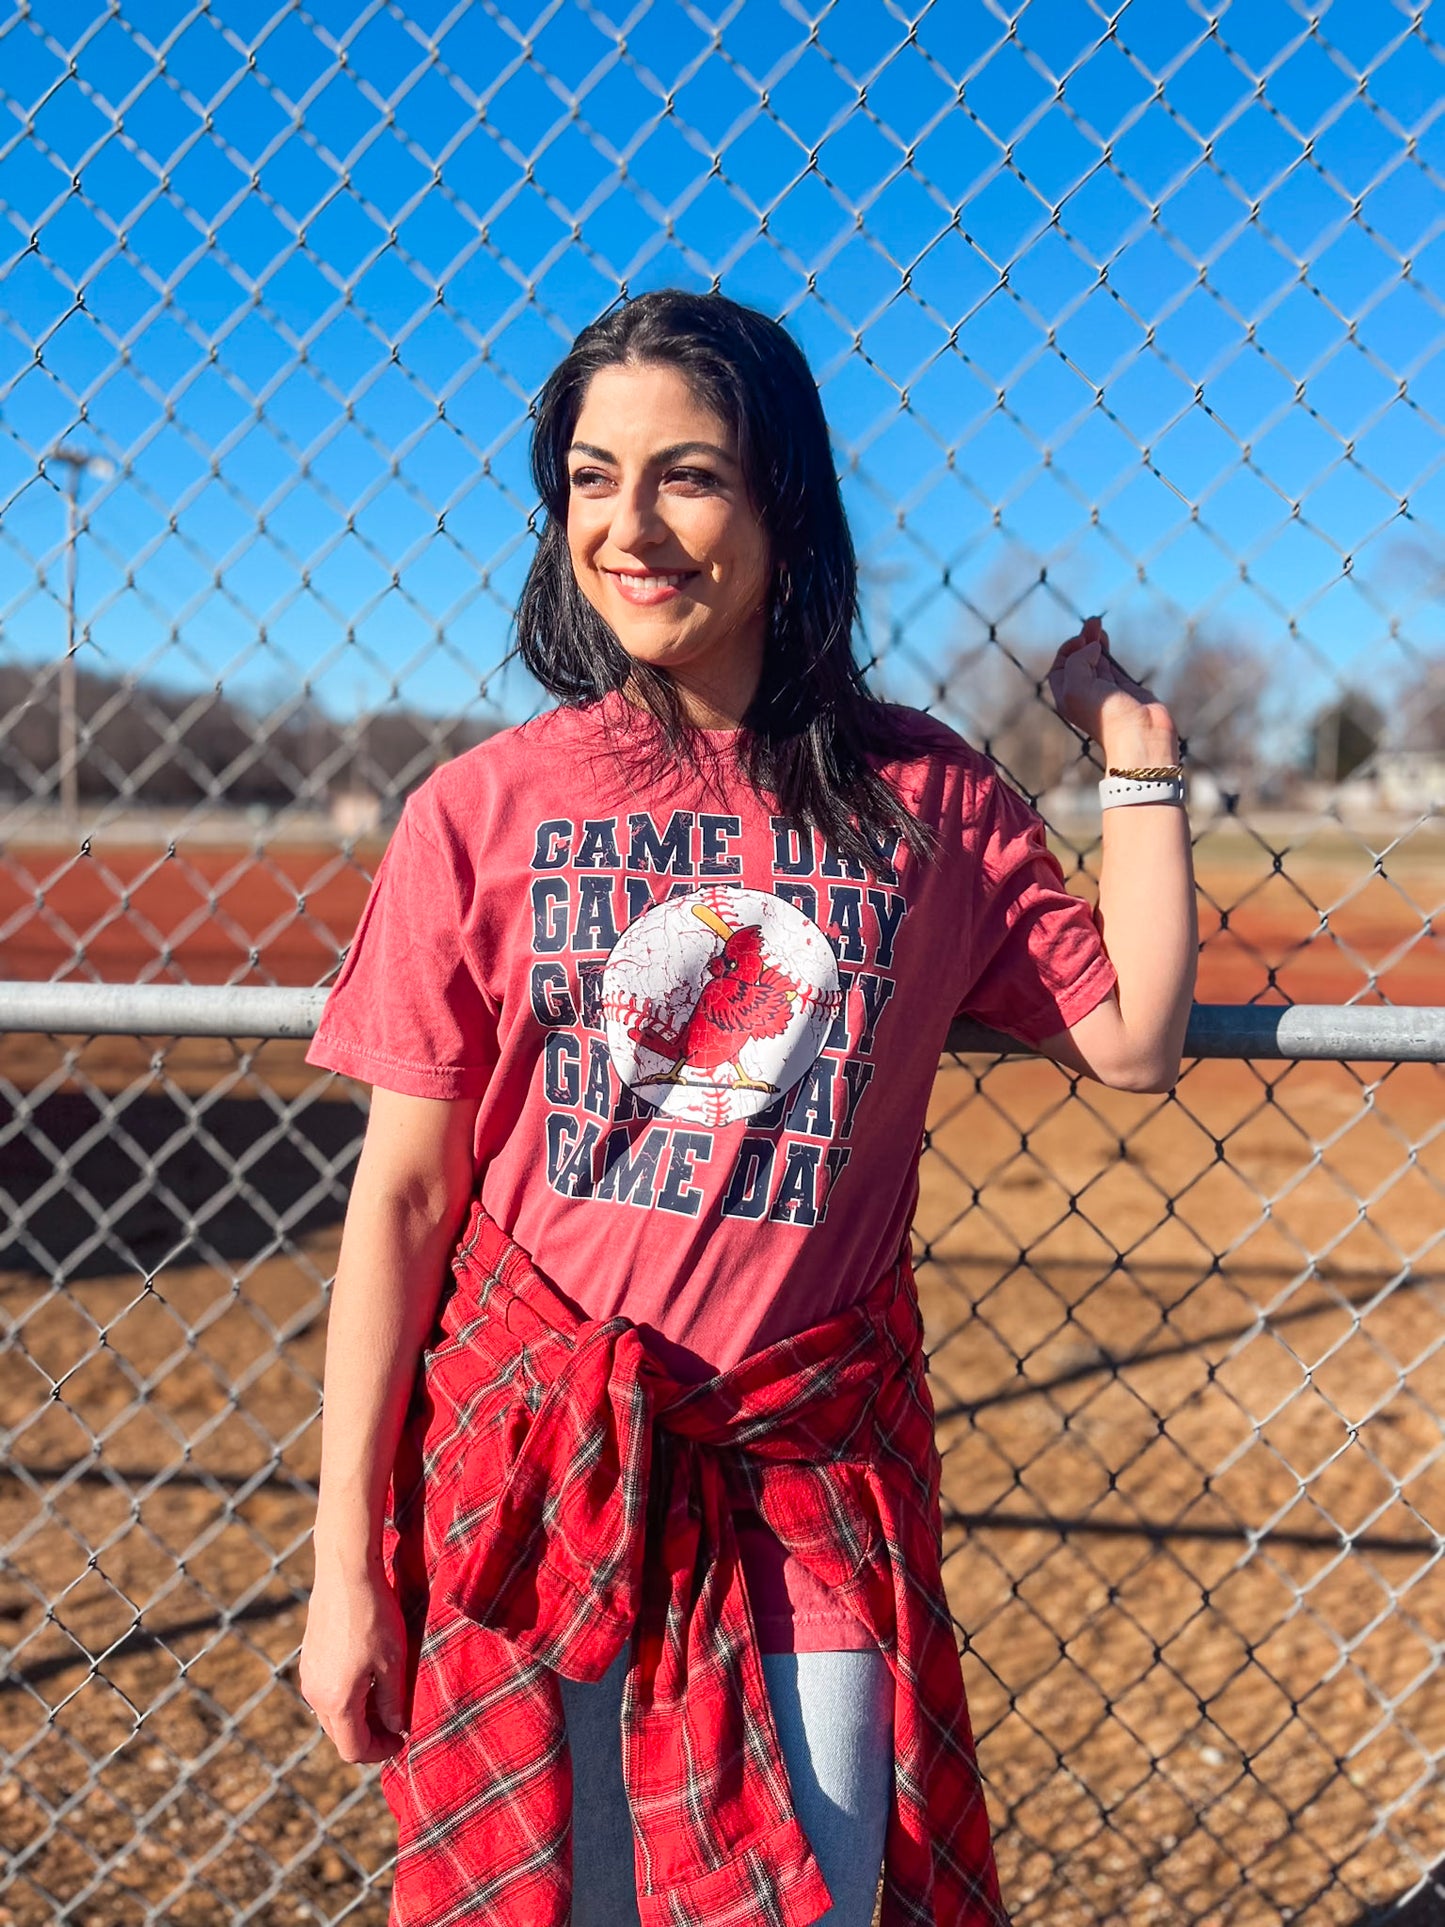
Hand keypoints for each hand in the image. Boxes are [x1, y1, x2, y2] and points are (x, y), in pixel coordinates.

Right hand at [299, 1559, 409, 1764]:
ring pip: (332, 1714)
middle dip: (369, 1735)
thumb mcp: (393, 1663)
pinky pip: (326, 1691)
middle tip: (397, 1720)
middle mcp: (315, 1695)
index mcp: (336, 1702)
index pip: (353, 1749)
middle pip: (340, 1736)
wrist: (345, 1574)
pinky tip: (368, 1674)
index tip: (402, 1738)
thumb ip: (393, 1702)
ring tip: (386, 1695)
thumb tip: (396, 1727)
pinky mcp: (310, 1658)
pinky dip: (346, 1696)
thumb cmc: (374, 1617)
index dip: (380, 1751)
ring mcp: (309, 1676)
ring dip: (358, 1715)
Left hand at [1046, 616, 1178, 761]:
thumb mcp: (1077, 685)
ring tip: (1097, 623)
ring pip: (1096, 661)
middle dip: (1083, 640)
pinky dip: (1107, 652)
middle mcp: (1084, 694)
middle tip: (1093, 621)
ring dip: (1095, 641)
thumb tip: (1092, 647)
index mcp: (1067, 697)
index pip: (1061, 667)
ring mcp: (1106, 691)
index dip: (1068, 649)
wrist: (1140, 735)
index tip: (1081, 641)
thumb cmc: (1106, 715)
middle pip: (1078, 660)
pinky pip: (1112, 666)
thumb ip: (1078, 660)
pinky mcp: (1125, 689)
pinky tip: (1105, 641)